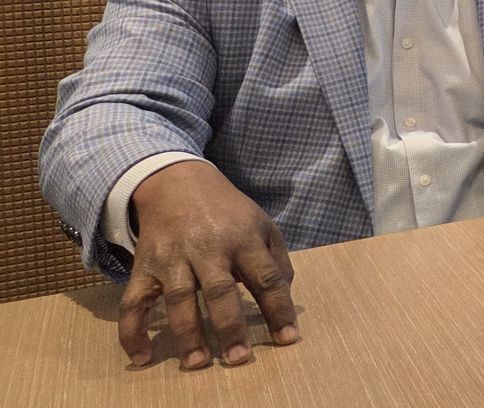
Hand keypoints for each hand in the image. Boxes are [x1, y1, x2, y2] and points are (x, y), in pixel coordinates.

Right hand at [118, 161, 298, 368]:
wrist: (177, 183)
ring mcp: (172, 258)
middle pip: (219, 290)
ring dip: (187, 334)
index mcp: (243, 239)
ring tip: (197, 364)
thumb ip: (277, 260)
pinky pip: (132, 302)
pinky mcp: (143, 267)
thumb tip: (285, 297)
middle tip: (239, 360)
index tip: (288, 338)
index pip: (266, 277)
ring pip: (178, 299)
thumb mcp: (262, 225)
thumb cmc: (228, 212)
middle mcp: (207, 248)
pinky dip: (132, 331)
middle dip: (229, 327)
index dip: (279, 309)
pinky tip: (141, 357)